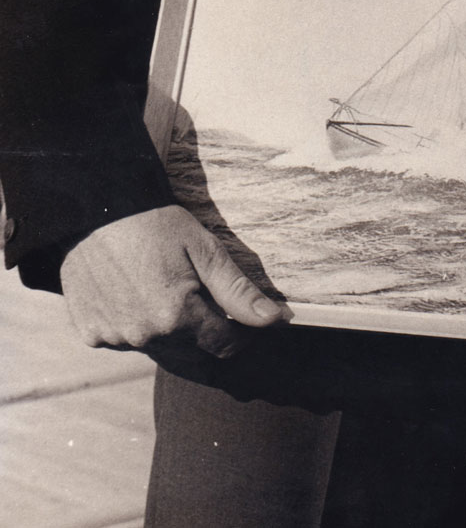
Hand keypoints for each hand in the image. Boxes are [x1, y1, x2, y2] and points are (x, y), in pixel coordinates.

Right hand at [60, 204, 288, 358]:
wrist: (97, 210)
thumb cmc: (156, 223)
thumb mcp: (204, 249)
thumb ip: (237, 291)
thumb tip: (273, 320)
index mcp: (177, 317)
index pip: (223, 345)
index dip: (242, 335)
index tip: (247, 321)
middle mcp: (145, 337)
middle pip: (192, 354)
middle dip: (208, 334)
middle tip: (209, 302)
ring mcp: (115, 339)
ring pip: (159, 349)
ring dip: (172, 334)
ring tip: (171, 293)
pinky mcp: (92, 335)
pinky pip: (126, 342)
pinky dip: (138, 327)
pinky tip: (138, 296)